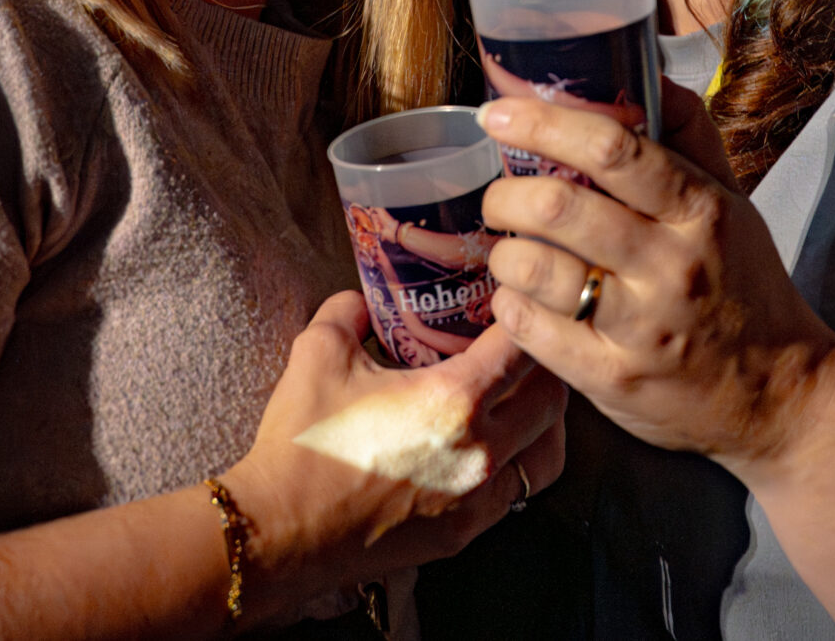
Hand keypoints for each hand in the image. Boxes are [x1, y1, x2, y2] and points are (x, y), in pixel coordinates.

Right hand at [223, 294, 565, 623]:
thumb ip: (347, 312)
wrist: (281, 531)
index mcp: (455, 400)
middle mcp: (481, 451)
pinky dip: (516, 464)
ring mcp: (476, 499)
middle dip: (545, 364)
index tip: (514, 303)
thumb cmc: (301, 444)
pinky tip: (490, 448)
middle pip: (553, 398)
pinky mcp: (463, 533)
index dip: (525, 318)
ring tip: (520, 399)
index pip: (524, 347)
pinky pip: (516, 493)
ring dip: (544, 420)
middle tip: (524, 345)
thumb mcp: (318, 353)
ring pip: (548, 453)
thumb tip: (362, 300)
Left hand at [477, 95, 834, 476]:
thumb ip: (687, 135)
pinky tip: (522, 297)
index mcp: (699, 211)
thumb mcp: (733, 203)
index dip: (543, 123)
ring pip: (534, 270)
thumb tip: (642, 69)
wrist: (781, 395)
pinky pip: (530, 330)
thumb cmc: (745, 284)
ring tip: (510, 249)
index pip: (611, 149)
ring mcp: (641, 329)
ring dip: (503, 252)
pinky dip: (510, 304)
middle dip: (505, 194)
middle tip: (500, 196)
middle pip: (557, 208)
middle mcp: (671, 266)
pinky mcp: (614, 381)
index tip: (498, 115)